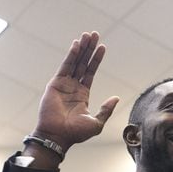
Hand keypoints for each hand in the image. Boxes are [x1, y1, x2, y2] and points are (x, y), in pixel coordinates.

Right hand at [32, 32, 119, 152]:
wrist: (59, 137)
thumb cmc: (76, 133)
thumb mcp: (97, 122)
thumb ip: (106, 109)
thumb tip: (116, 98)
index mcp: (82, 95)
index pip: (90, 72)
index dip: (96, 59)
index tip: (103, 47)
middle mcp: (73, 87)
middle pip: (83, 63)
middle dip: (89, 49)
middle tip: (95, 34)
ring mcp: (64, 84)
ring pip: (75, 62)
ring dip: (82, 48)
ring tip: (88, 35)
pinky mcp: (56, 84)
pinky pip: (65, 66)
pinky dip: (71, 55)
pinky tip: (77, 44)